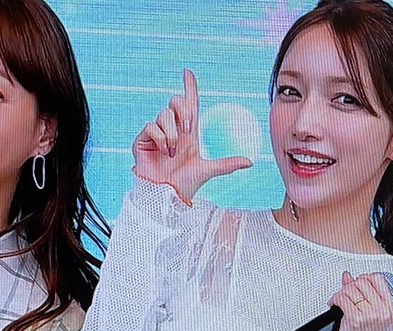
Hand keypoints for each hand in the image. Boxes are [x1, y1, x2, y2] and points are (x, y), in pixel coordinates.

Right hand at [132, 69, 251, 201]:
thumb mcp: (207, 171)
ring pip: (164, 115)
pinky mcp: (142, 140)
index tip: (187, 73)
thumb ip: (226, 164)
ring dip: (172, 132)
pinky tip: (163, 152)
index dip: (188, 88)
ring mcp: (156, 134)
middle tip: (189, 129)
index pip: (189, 104)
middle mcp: (172, 129)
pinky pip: (151, 127)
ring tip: (173, 151)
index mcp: (187, 133)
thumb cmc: (183, 185)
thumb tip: (250, 162)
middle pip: (175, 101)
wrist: (164, 196)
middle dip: (183, 111)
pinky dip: (160, 138)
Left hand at [326, 272, 392, 330]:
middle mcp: (382, 312)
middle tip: (346, 297)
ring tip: (340, 303)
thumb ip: (362, 294)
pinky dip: (334, 300)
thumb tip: (348, 277)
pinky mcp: (355, 319)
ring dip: (341, 294)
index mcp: (390, 311)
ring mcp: (370, 316)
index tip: (357, 285)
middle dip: (350, 287)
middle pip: (362, 282)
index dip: (364, 278)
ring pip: (350, 288)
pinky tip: (335, 306)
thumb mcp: (370, 316)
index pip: (378, 279)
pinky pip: (342, 298)